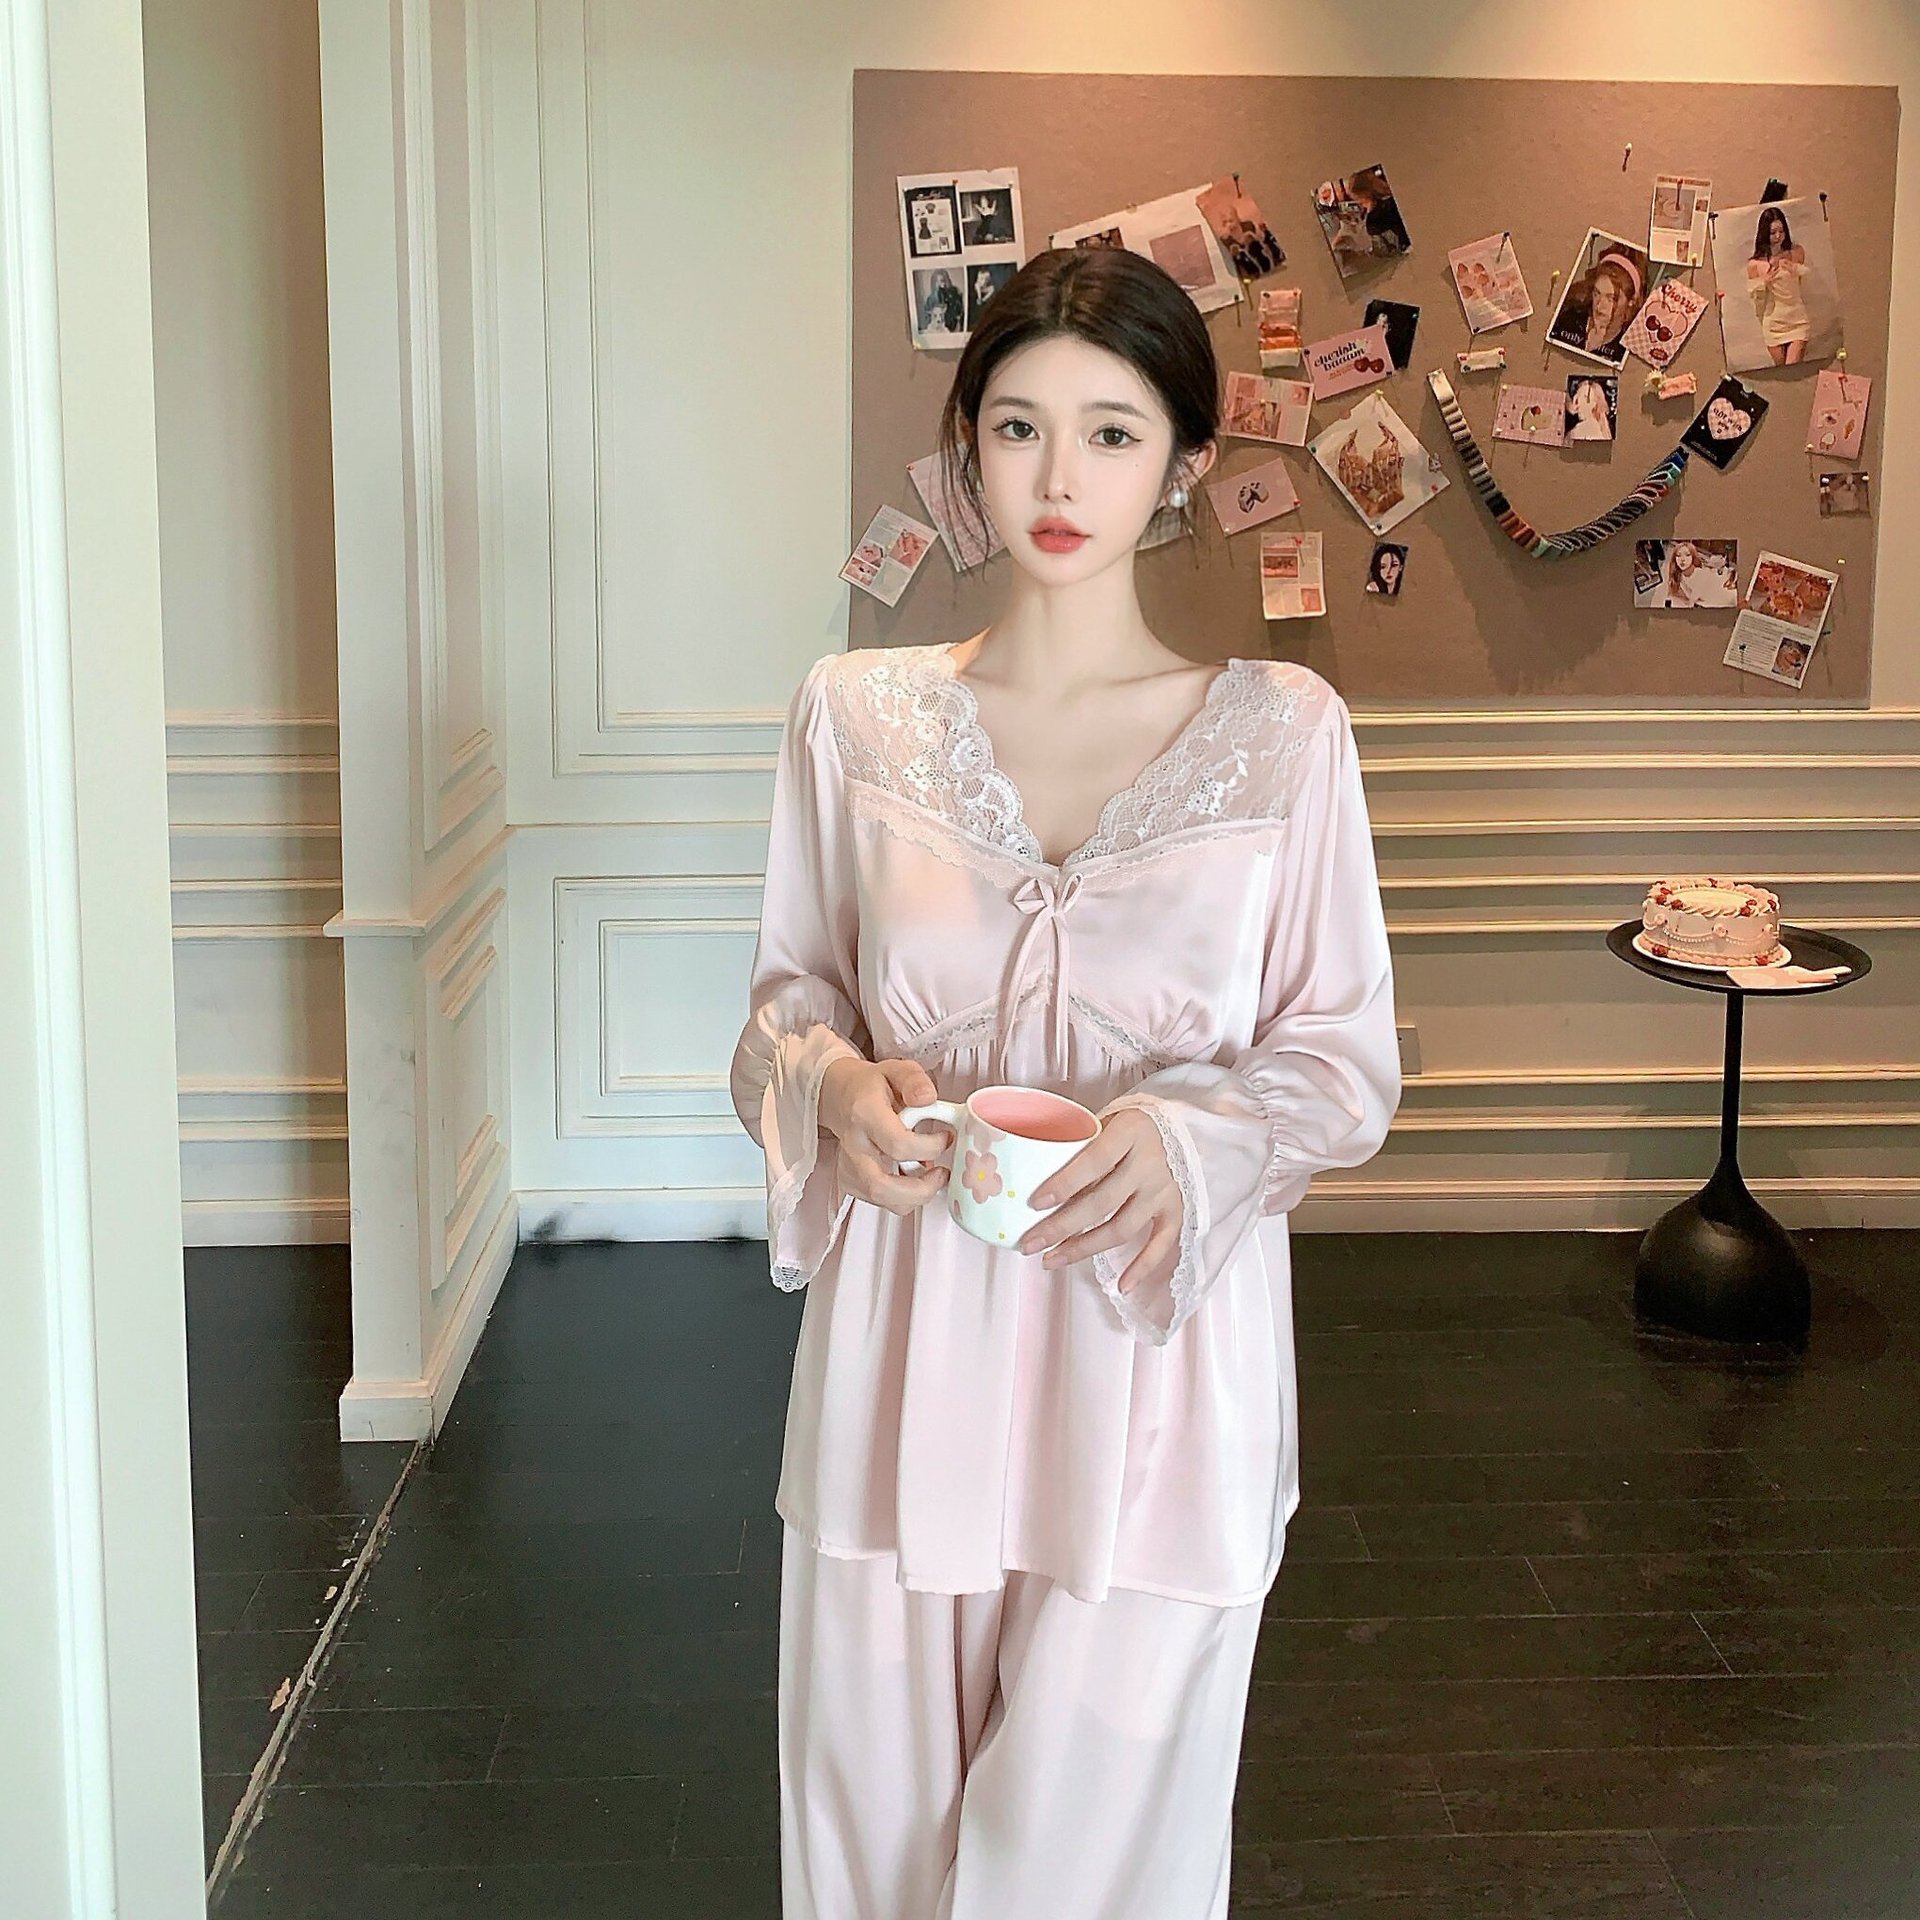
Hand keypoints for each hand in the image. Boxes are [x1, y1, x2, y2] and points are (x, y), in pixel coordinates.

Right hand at [817, 1056, 954, 1216]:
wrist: (844, 1097)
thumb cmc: (872, 1087)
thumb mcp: (896, 1070)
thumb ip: (914, 1080)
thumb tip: (927, 1098)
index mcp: (864, 1114)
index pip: (898, 1144)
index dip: (930, 1146)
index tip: (945, 1137)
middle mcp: (854, 1145)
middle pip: (881, 1186)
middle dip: (920, 1190)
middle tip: (941, 1174)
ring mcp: (849, 1166)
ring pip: (881, 1200)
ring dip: (914, 1196)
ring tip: (931, 1175)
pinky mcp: (851, 1181)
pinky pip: (880, 1202)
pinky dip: (903, 1197)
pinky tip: (912, 1178)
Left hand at [1014, 1107, 1182, 1298]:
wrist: (1179, 1128)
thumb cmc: (1128, 1128)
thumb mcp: (1105, 1123)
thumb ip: (1079, 1148)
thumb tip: (1032, 1182)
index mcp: (1130, 1132)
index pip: (1093, 1161)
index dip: (1064, 1184)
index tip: (1035, 1203)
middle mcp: (1150, 1162)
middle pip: (1102, 1202)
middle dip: (1061, 1227)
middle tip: (1030, 1244)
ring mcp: (1164, 1190)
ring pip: (1123, 1228)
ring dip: (1084, 1249)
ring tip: (1051, 1260)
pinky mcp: (1175, 1210)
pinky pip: (1161, 1244)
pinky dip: (1143, 1267)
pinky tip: (1121, 1287)